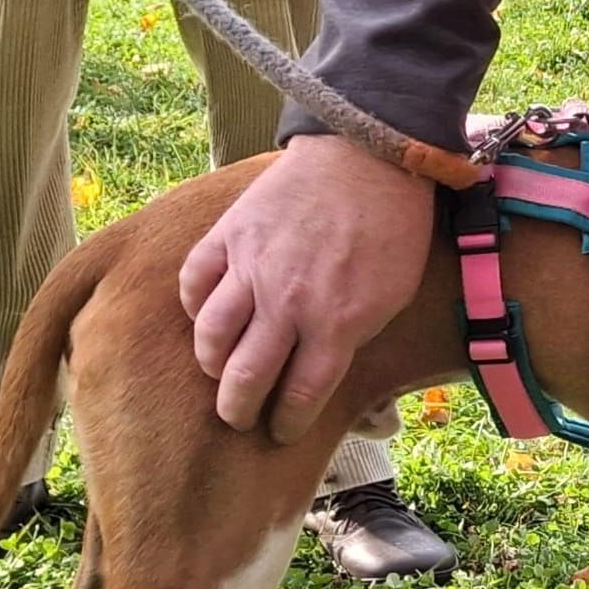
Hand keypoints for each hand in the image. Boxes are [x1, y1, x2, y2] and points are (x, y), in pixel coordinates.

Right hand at [179, 134, 435, 442]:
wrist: (368, 158)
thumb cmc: (392, 230)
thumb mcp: (393, 297)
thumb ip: (356, 337)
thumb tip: (331, 374)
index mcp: (335, 323)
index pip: (299, 395)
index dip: (288, 422)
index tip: (282, 430)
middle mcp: (287, 302)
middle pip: (245, 378)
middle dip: (239, 410)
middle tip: (239, 418)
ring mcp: (252, 267)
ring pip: (211, 338)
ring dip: (213, 367)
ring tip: (220, 375)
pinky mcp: (229, 235)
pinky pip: (194, 284)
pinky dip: (196, 308)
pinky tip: (208, 320)